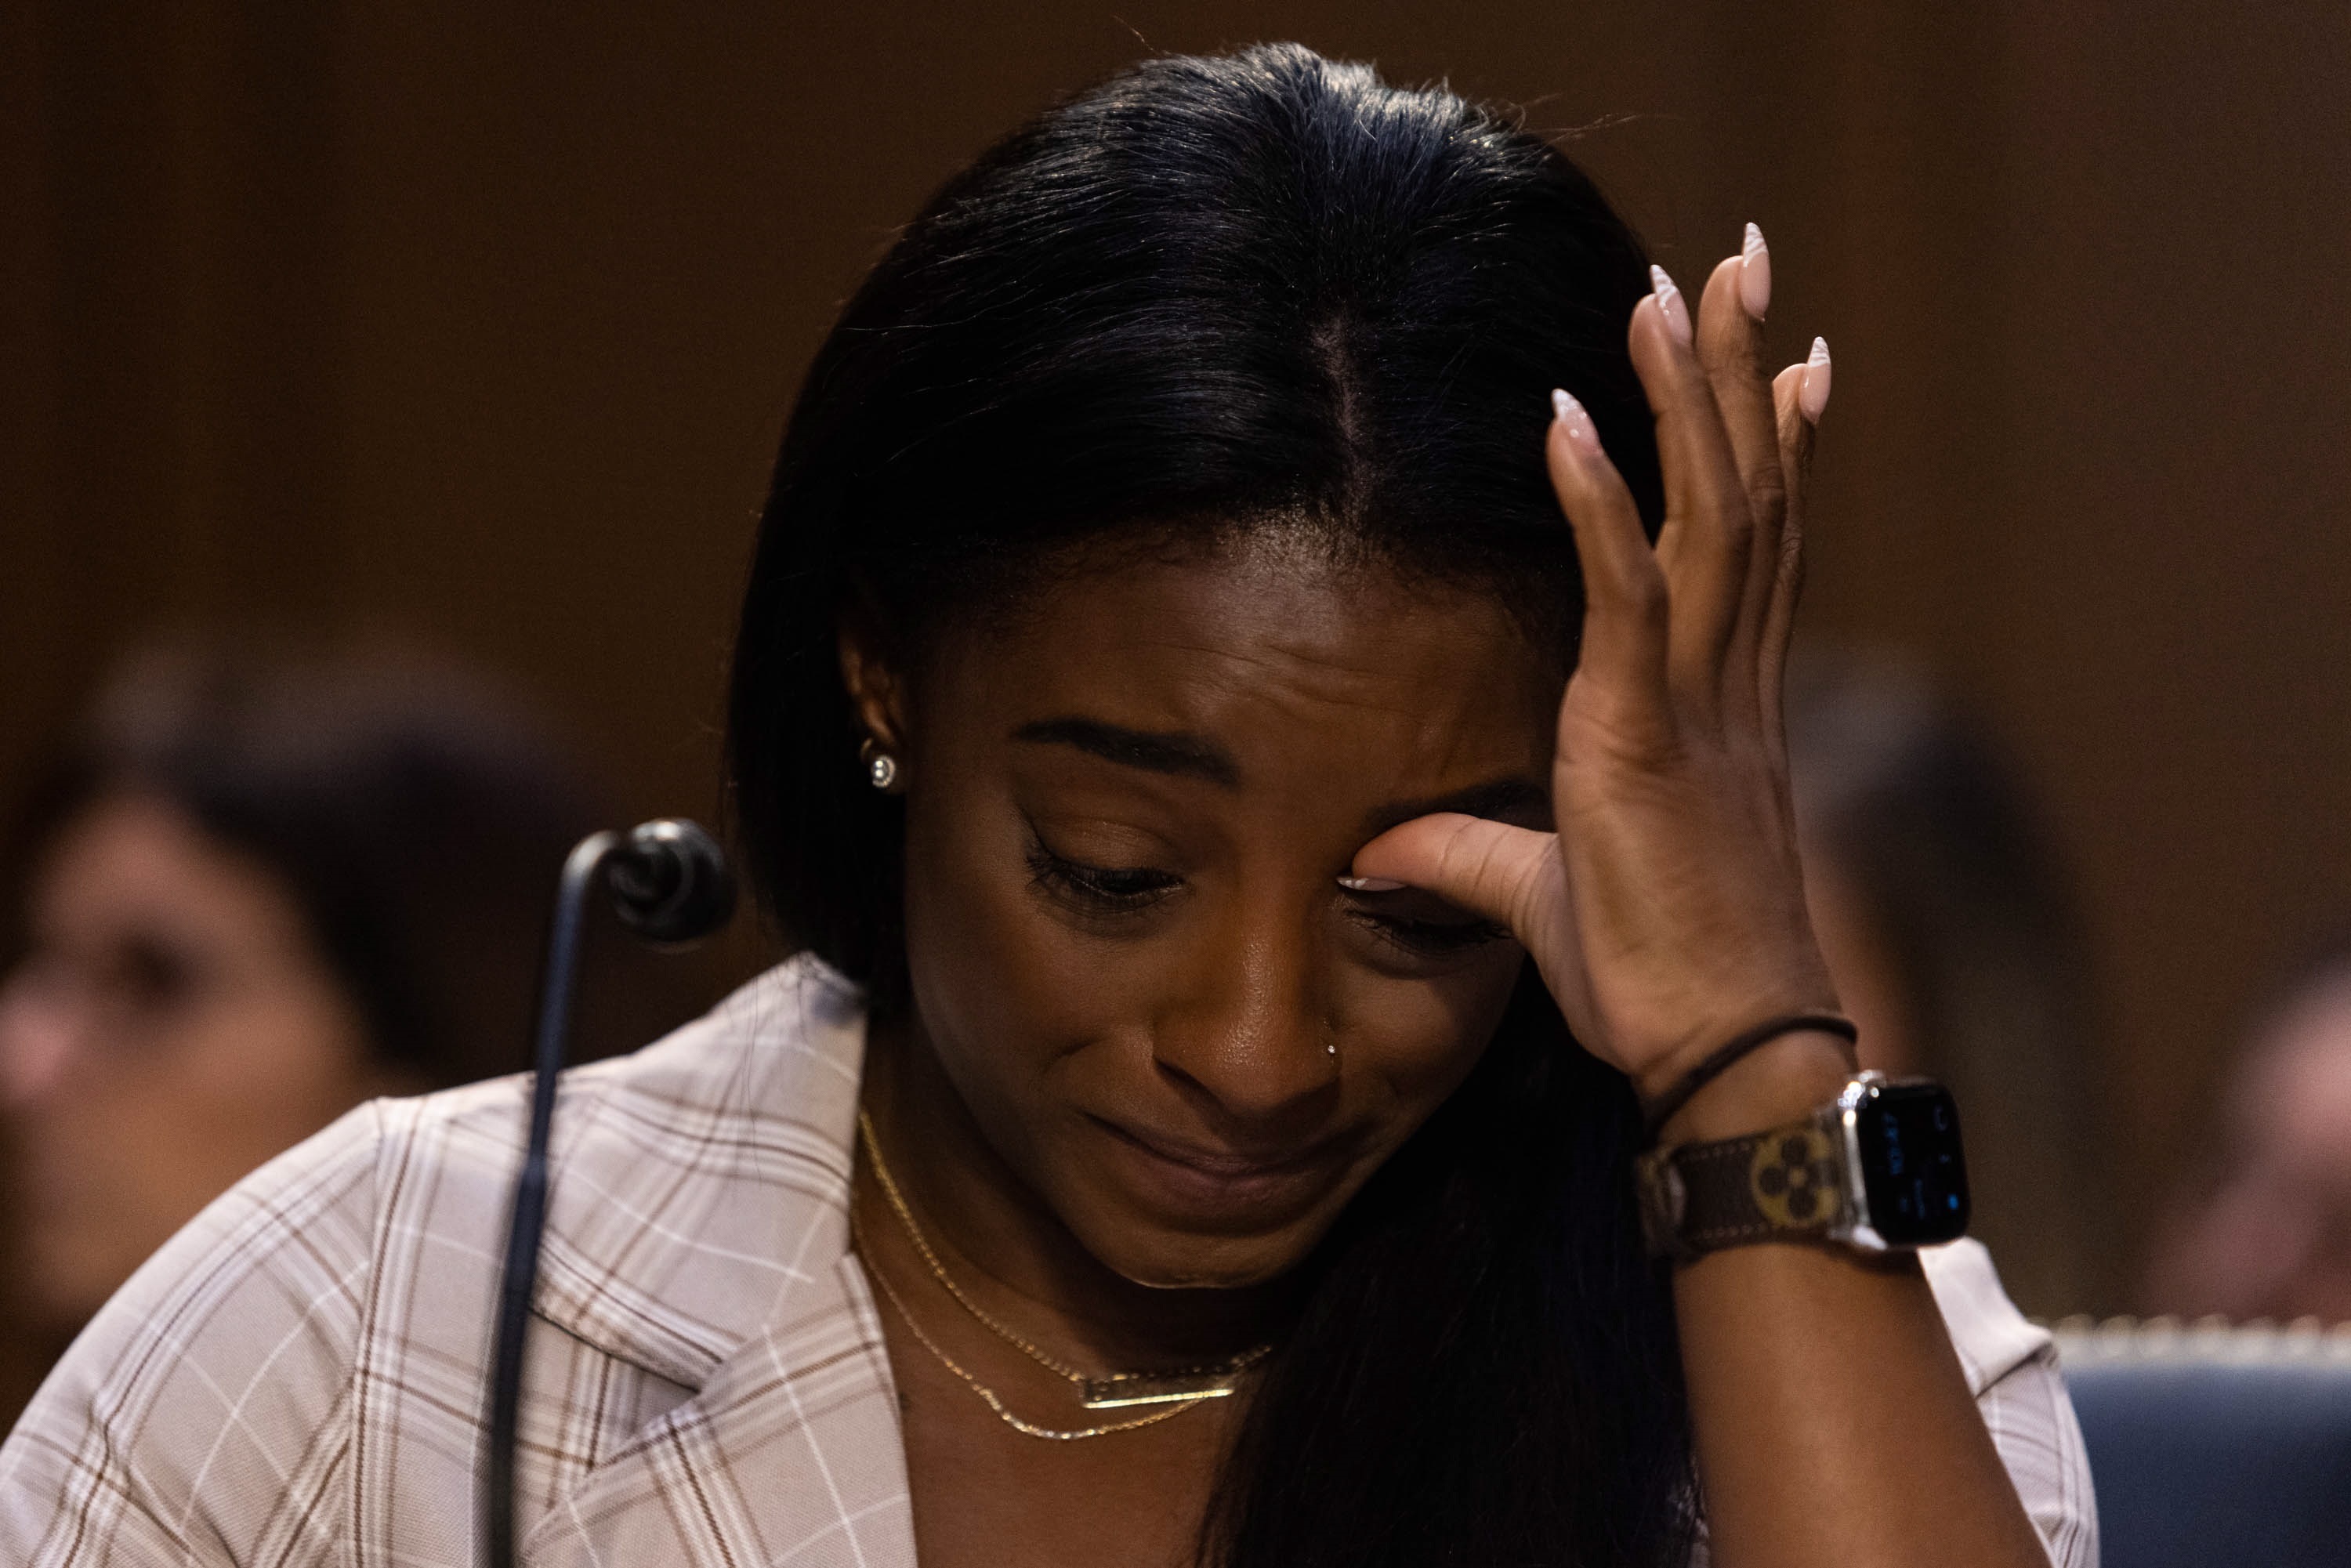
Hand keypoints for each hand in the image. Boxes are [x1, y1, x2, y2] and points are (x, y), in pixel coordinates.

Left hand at [1353, 232, 1841, 1105]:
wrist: (1724, 1057)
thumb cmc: (1660, 983)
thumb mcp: (1542, 900)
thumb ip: (1465, 854)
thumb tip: (1377, 848)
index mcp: (1721, 704)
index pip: (1758, 542)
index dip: (1774, 442)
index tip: (1793, 355)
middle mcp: (1726, 683)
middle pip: (1750, 491)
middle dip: (1745, 369)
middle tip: (1748, 260)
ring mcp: (1695, 703)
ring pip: (1714, 514)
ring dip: (1692, 394)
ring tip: (1674, 286)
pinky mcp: (1644, 738)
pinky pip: (1628, 596)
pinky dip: (1602, 505)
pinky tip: (1573, 419)